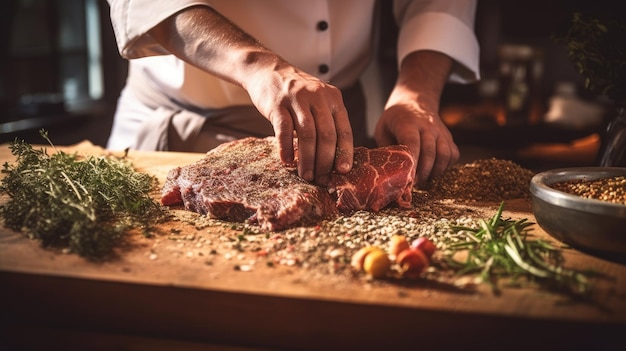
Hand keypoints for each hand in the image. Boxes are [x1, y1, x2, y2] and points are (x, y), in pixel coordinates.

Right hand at [245, 61, 353, 184]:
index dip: (345, 152)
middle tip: (321, 179)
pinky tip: (287, 161)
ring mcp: (297, 99)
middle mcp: (318, 97)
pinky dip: (286, 147)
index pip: (344, 130)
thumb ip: (328, 122)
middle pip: (326, 135)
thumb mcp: (318, 101)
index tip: (343, 171)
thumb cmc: (296, 94)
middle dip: (325, 161)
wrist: (268, 71)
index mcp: (333, 98)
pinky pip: (284, 129)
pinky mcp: (277, 104)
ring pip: (307, 134)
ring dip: (307, 159)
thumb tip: (335, 158)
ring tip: (306, 175)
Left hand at [374, 100, 458, 185]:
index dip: (411, 161)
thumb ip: (386, 148)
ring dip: (435, 171)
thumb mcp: (383, 129)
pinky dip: (446, 166)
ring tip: (424, 179)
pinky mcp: (449, 137)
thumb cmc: (395, 120)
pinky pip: (453, 155)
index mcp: (408, 123)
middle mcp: (427, 126)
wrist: (415, 101)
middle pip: (430, 151)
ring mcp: (440, 131)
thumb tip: (388, 172)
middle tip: (413, 184)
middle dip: (422, 172)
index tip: (407, 177)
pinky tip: (434, 170)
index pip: (413, 142)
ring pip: (444, 154)